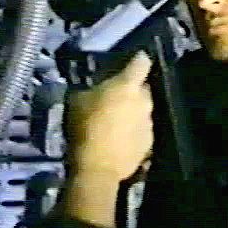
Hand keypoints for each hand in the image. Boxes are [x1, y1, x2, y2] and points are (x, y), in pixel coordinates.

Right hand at [66, 51, 153, 180]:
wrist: (98, 168)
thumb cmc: (85, 127)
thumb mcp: (77, 100)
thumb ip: (91, 89)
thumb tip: (94, 88)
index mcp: (128, 85)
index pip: (142, 62)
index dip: (137, 60)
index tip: (132, 61)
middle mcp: (144, 101)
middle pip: (143, 88)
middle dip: (132, 90)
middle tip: (115, 96)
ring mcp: (149, 123)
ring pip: (143, 110)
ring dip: (133, 111)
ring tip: (116, 121)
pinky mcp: (149, 143)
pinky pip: (142, 129)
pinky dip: (133, 130)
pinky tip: (120, 138)